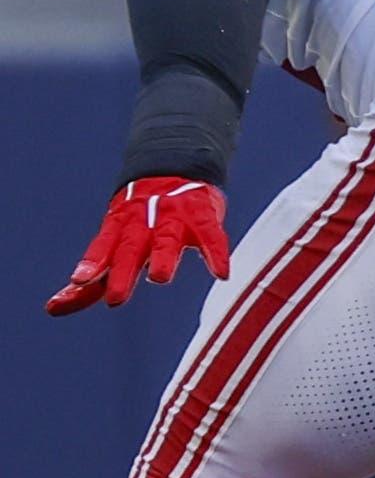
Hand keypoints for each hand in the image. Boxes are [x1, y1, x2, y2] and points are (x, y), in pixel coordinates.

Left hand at [47, 178, 228, 315]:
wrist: (177, 168)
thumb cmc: (140, 220)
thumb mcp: (113, 246)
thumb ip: (90, 281)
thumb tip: (52, 309)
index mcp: (118, 226)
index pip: (103, 245)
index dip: (93, 262)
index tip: (79, 280)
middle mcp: (143, 220)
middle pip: (130, 246)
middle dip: (122, 270)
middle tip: (115, 298)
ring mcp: (174, 216)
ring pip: (166, 239)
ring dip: (164, 257)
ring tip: (160, 278)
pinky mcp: (203, 215)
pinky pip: (212, 236)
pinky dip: (216, 253)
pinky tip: (220, 273)